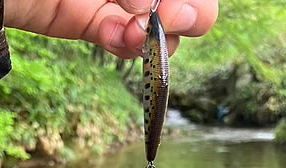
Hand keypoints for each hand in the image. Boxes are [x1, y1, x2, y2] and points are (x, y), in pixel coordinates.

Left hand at [4, 0, 217, 58]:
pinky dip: (125, 45)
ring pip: (160, 34)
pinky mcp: (96, 26)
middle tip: (168, 17)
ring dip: (154, 38)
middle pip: (189, 8)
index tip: (174, 4)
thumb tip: (148, 6)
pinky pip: (124, 44)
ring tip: (134, 31)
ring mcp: (120, 3)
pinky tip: (113, 34)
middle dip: (185, 16)